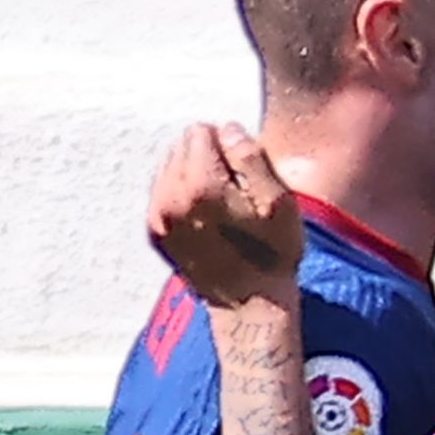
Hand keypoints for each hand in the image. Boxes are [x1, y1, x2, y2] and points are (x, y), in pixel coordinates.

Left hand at [148, 123, 303, 308]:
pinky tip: (206, 218)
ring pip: (168, 169)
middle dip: (206, 158)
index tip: (245, 172)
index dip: (228, 145)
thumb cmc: (273, 253)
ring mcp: (157, 218)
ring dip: (192, 176)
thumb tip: (227, 129)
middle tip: (235, 189)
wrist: (249, 305)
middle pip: (180, 147)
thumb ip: (252, 157)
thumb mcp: (280, 202)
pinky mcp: (154, 234)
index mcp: (201, 185)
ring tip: (220, 204)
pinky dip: (181, 198)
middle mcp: (169, 197)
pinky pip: (162, 195)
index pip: (201, 131)